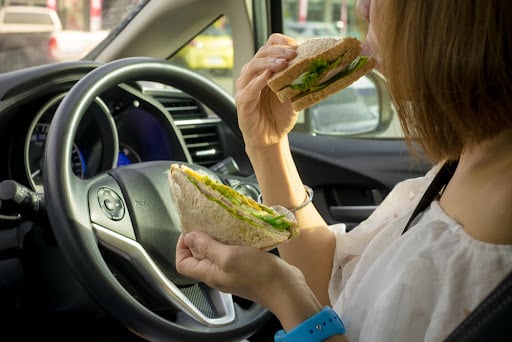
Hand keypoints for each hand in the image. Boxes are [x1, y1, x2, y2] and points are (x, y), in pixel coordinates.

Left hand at [175, 231, 303, 309]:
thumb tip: (188, 237)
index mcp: (209, 274)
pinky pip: (232, 251)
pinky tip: (239, 231)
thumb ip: (207, 247)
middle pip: (198, 256)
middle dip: (200, 238)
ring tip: (223, 225)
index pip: (183, 263)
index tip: (191, 231)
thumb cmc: (258, 275)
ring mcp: (232, 270)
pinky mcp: (246, 266)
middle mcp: (218, 273)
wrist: (286, 288)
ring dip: (217, 237)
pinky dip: (232, 240)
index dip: (181, 246)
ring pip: (216, 252)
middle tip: (209, 223)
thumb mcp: (229, 257)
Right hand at [235, 33, 298, 148]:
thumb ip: (299, 80)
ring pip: (253, 67)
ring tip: (283, 63)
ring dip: (269, 63)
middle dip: (278, 51)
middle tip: (293, 54)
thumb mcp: (294, 94)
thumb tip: (317, 67)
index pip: (269, 46)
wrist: (271, 137)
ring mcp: (245, 87)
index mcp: (264, 69)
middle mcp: (252, 75)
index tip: (298, 47)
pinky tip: (267, 77)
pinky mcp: (242, 102)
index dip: (282, 44)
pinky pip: (249, 89)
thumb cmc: (280, 115)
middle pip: (261, 53)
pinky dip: (258, 81)